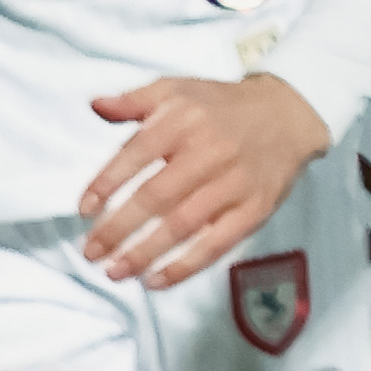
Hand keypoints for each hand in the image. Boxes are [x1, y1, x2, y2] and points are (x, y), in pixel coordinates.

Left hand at [79, 71, 328, 289]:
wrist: (287, 115)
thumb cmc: (219, 105)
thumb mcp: (176, 89)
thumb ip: (134, 100)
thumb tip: (95, 105)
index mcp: (183, 120)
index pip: (137, 153)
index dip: (107, 183)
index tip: (84, 209)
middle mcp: (208, 152)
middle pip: (157, 196)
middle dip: (119, 228)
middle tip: (90, 252)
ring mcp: (234, 183)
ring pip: (184, 224)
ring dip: (146, 253)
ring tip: (115, 272)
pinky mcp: (255, 209)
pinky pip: (218, 244)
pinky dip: (186, 266)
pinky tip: (156, 281)